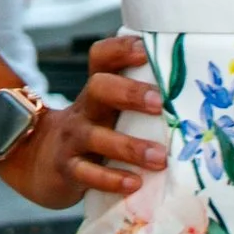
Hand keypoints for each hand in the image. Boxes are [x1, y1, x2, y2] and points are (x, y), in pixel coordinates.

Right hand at [0, 35, 166, 209]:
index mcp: (98, 89)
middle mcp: (84, 108)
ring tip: (159, 157)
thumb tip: (192, 94)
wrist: (41, 161)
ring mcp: (73, 139)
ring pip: (96, 136)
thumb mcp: (108, 109)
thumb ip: (138, 98)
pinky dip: (111, 179)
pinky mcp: (68, 169)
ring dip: (130, 146)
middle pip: (99, 88)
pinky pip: (87, 174)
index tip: (146, 51)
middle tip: (159, 103)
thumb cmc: (94, 131)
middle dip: (130, 92)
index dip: (121, 49)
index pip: (102, 57)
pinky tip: (134, 184)